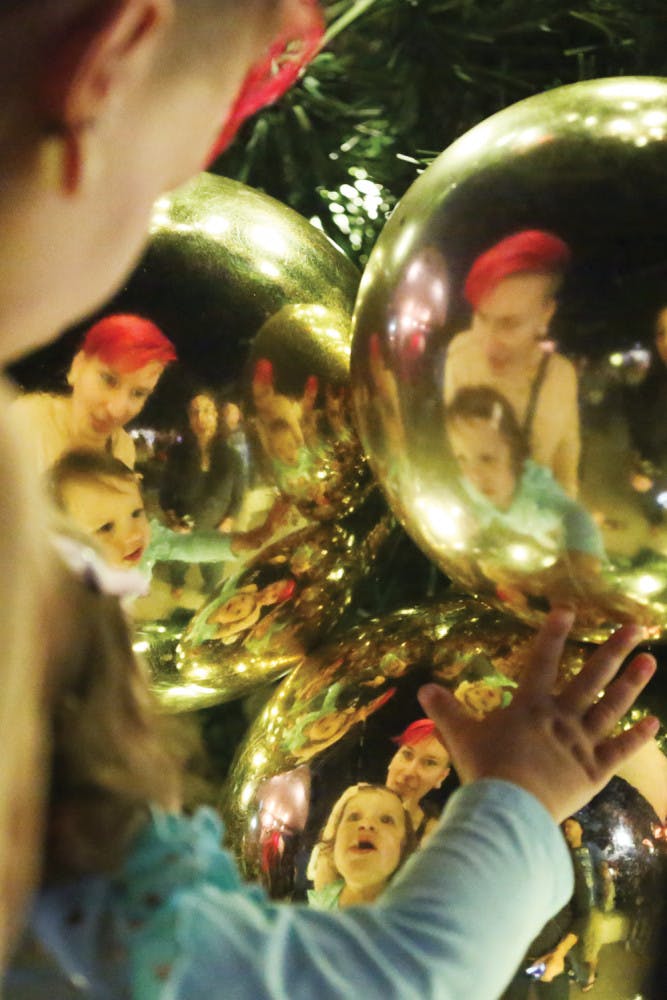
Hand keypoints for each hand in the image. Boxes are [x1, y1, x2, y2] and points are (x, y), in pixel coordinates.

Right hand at [418, 609, 658, 821]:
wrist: (509, 808)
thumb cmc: (485, 769)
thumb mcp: (460, 736)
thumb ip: (446, 710)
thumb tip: (424, 688)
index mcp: (530, 705)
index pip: (543, 660)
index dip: (554, 633)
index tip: (568, 609)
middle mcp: (560, 716)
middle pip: (591, 677)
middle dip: (613, 650)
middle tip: (636, 627)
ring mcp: (581, 743)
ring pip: (611, 707)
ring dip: (632, 683)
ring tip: (649, 660)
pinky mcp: (595, 771)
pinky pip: (620, 751)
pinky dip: (638, 737)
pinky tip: (655, 723)